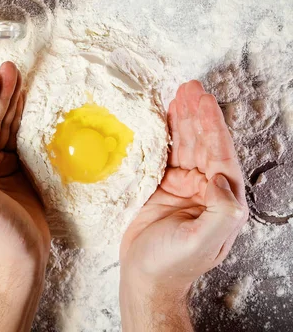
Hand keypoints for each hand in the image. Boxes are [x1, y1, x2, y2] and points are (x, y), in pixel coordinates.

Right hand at [119, 81, 248, 330]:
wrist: (144, 278)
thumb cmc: (172, 265)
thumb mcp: (203, 241)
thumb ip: (221, 210)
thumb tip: (222, 177)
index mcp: (221, 201)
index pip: (220, 156)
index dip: (212, 127)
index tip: (202, 103)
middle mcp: (205, 190)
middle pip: (203, 144)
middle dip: (198, 115)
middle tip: (190, 88)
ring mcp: (183, 187)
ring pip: (185, 145)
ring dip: (183, 120)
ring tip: (179, 94)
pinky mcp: (161, 187)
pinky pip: (165, 155)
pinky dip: (164, 135)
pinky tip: (163, 118)